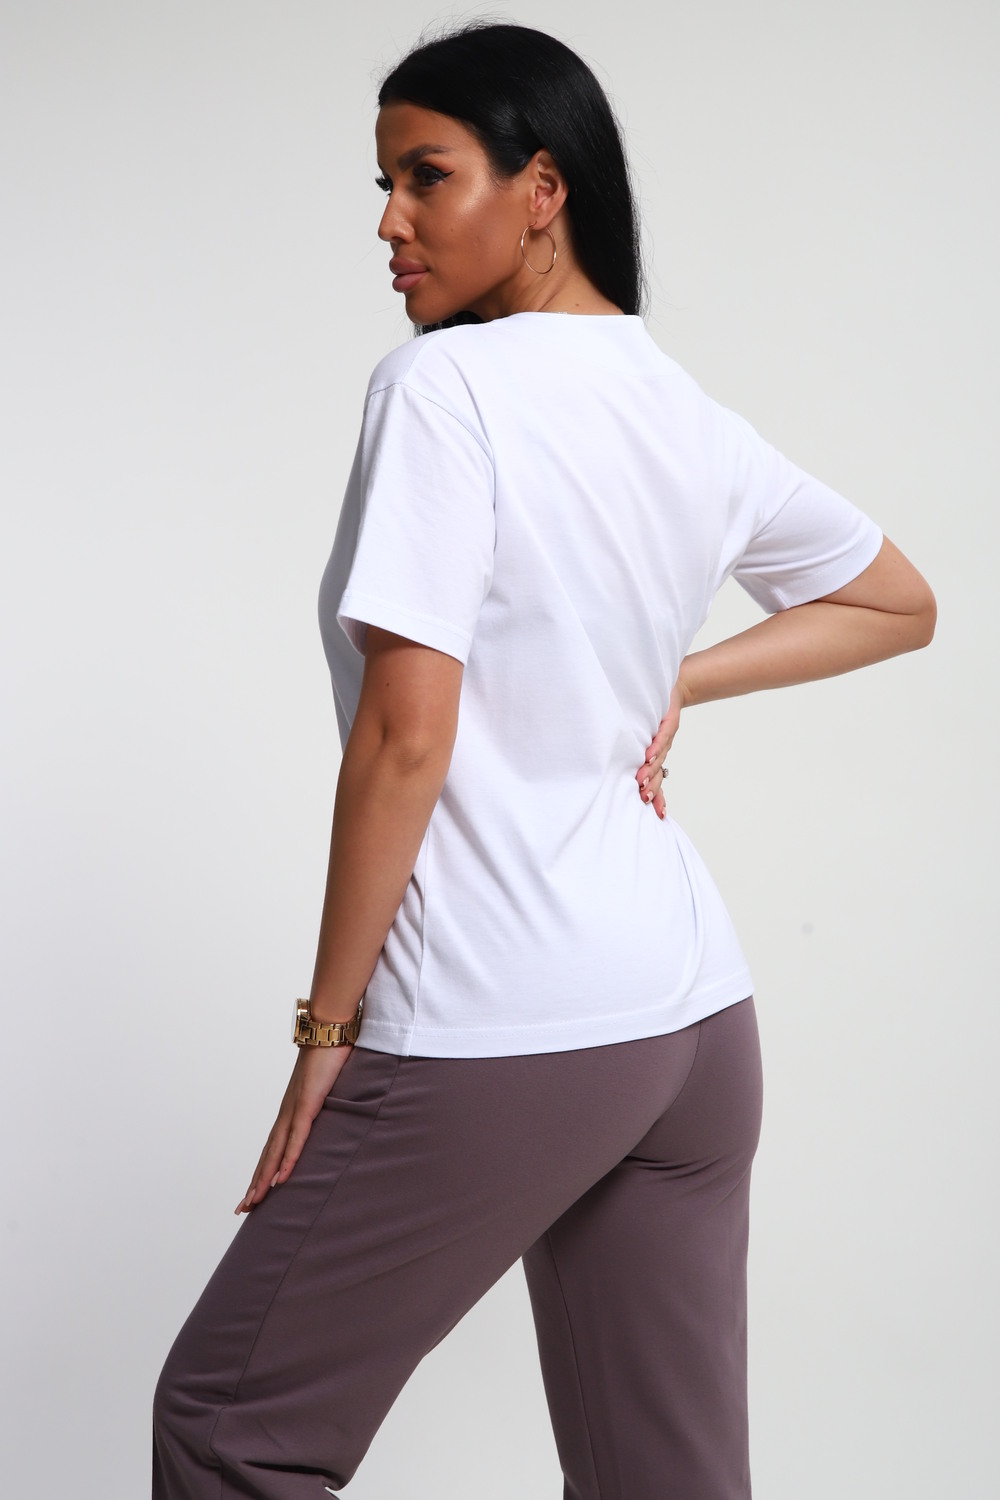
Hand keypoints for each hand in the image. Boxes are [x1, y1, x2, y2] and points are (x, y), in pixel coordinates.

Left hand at [234, 1042, 354, 1213]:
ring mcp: (295, 1108)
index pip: (272, 1147)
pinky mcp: (307, 1103)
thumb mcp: (328, 1087)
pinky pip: (297, 1137)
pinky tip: (281, 1177)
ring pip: (276, 1151)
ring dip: (265, 1178)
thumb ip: (327, 1103)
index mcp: (291, 1110)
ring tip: (255, 1201)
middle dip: (256, 1183)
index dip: (263, 1171)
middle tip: (244, 1209)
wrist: (328, 1029)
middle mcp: (287, 1112)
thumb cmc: (329, 1054)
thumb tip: (334, 1115)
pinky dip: (287, 1158)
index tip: (253, 1193)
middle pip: (267, 1155)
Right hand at [636, 675, 684, 820]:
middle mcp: (662, 750)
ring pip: (658, 758)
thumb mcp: (641, 732)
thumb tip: (609, 765)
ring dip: (650, 771)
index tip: (657, 814)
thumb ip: (631, 749)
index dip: (658, 797)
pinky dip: (655, 747)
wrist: (675, 686)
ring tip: (641, 783)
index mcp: (656, 756)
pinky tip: (648, 756)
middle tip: (643, 800)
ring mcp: (666, 737)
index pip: (656, 780)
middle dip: (651, 788)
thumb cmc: (653, 712)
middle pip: (657, 773)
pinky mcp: (669, 722)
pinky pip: (661, 737)